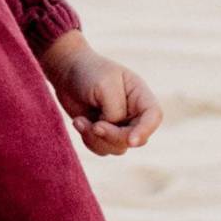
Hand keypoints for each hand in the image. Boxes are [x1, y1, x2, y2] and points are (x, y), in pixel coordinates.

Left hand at [39, 33, 163, 155]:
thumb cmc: (88, 72)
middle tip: (95, 126)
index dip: (145, 130)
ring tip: (80, 121)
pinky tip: (79, 122)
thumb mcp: (104, 86)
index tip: (131, 141)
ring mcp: (120, 125)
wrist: (67, 72)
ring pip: (117, 147)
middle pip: (135, 137)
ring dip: (96, 138)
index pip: (154, 116)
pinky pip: (102, 148)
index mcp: (140, 95)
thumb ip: (114, 111)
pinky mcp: (104, 134)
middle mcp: (134, 113)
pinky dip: (88, 139)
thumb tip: (112, 129)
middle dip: (112, 136)